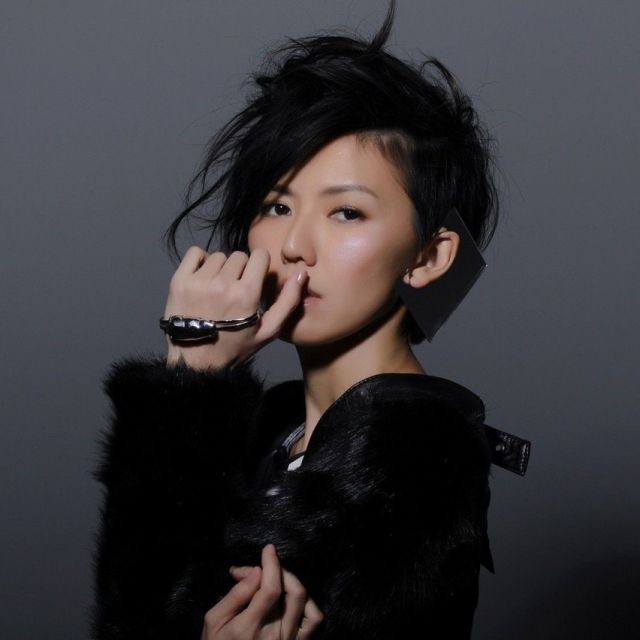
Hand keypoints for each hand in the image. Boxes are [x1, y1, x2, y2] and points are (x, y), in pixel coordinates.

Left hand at [164, 247, 307, 370]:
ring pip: (218, 256)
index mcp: (246, 294)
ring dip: (221, 268)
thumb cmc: (235, 347)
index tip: (255, 279)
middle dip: (241, 269)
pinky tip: (203, 277)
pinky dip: (200, 261)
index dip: (260, 266)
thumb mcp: (268, 331)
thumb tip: (302, 273)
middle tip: (235, 289)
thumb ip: (287, 301)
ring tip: (217, 288)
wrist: (195, 362)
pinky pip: (195, 252)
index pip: (259, 255)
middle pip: (239, 256)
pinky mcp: (179, 280)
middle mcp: (222, 283)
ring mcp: (198, 281)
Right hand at [200, 544, 323, 638]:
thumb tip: (256, 572)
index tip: (268, 549)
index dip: (272, 564)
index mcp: (249, 628)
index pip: (270, 588)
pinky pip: (313, 620)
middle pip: (290, 591)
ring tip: (277, 579)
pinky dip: (308, 602)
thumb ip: (235, 596)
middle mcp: (274, 635)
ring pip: (304, 602)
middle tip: (262, 568)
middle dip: (278, 570)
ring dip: (292, 582)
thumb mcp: (214, 621)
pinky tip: (293, 597)